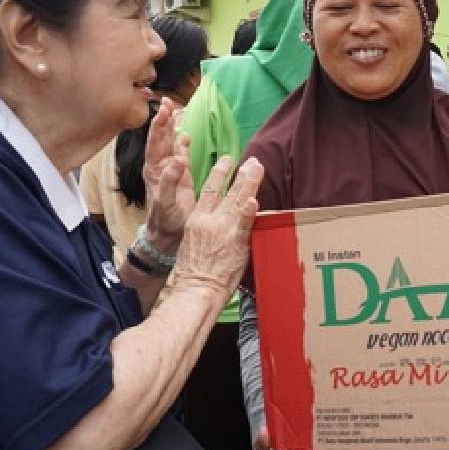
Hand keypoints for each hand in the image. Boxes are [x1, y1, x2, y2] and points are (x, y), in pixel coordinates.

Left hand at [142, 98, 193, 252]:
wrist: (169, 234)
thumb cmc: (165, 220)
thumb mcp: (166, 202)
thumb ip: (169, 180)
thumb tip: (177, 159)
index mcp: (153, 170)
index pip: (155, 143)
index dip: (158, 126)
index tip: (163, 110)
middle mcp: (160, 167)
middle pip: (160, 138)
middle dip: (163, 120)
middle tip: (167, 102)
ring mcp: (170, 171)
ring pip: (169, 144)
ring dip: (171, 128)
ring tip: (174, 110)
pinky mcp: (181, 177)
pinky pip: (181, 155)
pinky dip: (182, 143)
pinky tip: (185, 134)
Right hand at [172, 156, 262, 301]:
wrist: (195, 289)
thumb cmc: (192, 273)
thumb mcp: (190, 243)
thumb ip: (203, 229)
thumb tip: (214, 224)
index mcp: (196, 219)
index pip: (209, 190)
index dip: (219, 174)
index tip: (227, 161)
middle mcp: (210, 220)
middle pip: (227, 191)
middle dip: (241, 174)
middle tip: (252, 161)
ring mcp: (224, 229)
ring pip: (238, 200)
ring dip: (250, 182)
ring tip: (258, 168)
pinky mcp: (236, 242)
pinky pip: (245, 223)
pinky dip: (249, 211)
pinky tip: (254, 200)